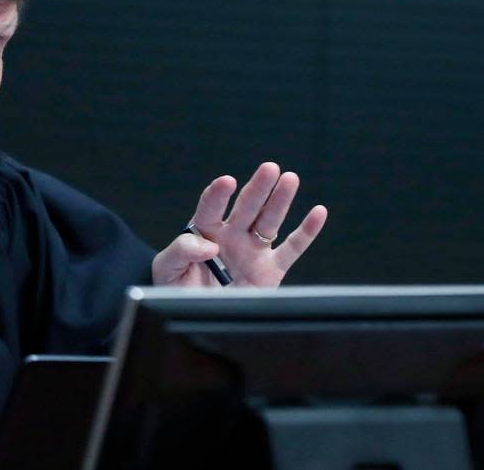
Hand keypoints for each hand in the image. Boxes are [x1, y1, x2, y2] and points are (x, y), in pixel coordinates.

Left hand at [152, 162, 327, 286]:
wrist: (194, 315)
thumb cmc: (176, 290)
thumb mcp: (165, 269)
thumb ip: (181, 251)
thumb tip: (209, 245)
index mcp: (203, 231)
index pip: (211, 207)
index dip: (218, 194)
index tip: (227, 182)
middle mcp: (230, 236)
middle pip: (246, 207)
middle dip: (257, 188)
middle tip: (269, 168)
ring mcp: (252, 251)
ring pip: (269, 220)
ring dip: (280, 200)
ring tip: (290, 178)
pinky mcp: (270, 270)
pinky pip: (292, 249)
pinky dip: (306, 232)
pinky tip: (318, 212)